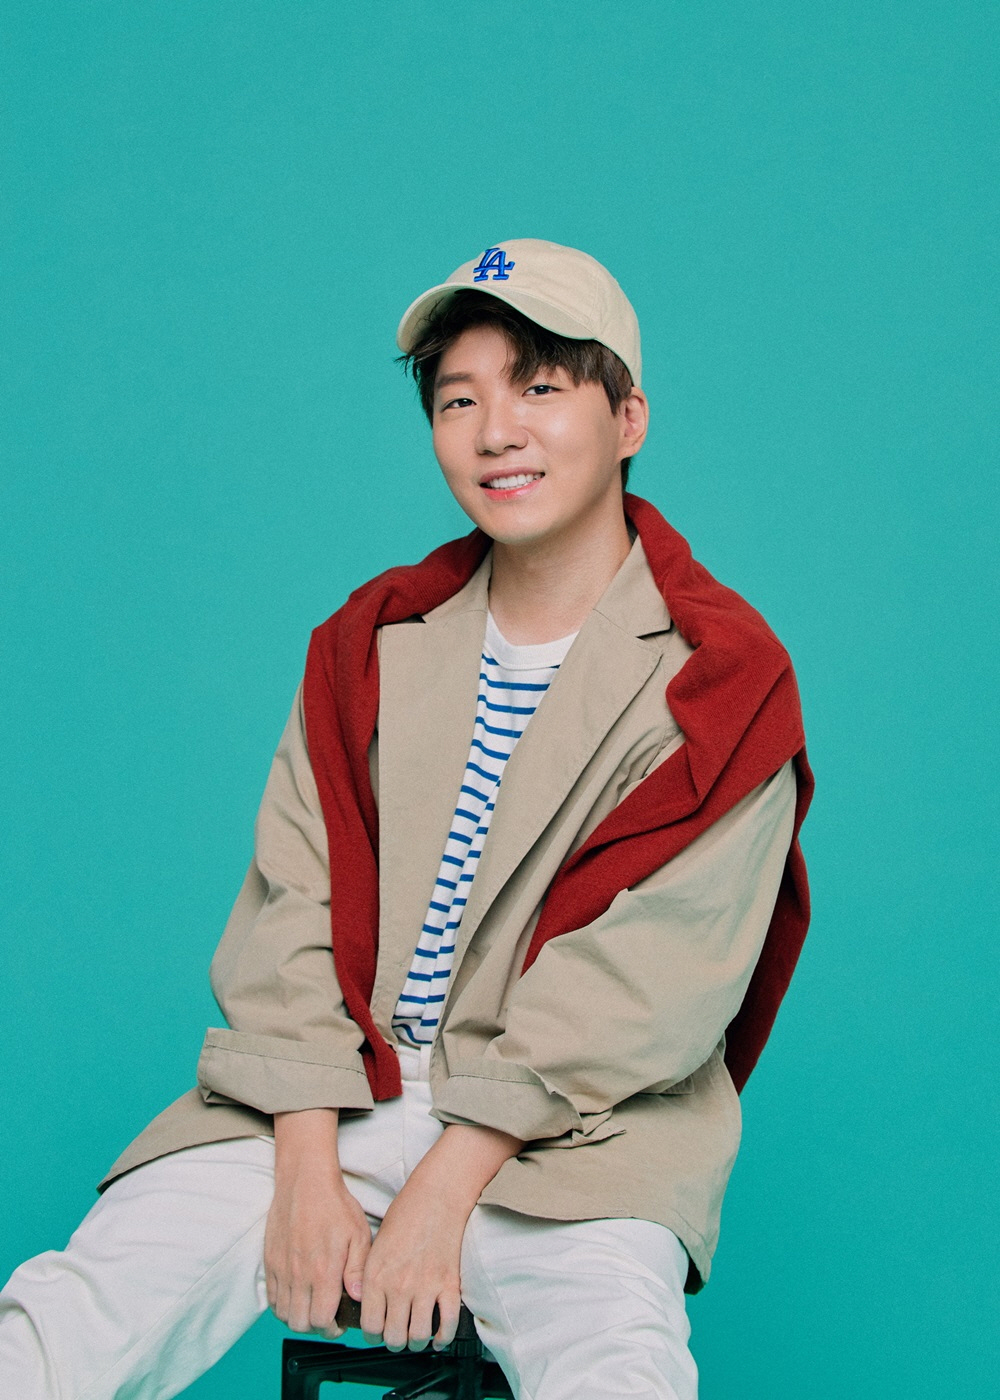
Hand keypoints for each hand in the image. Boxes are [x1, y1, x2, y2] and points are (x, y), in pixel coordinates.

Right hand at [265, 1109, 371, 1335]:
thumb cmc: (335, 1205)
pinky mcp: (270, 1262)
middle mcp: (299, 1275)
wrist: (305, 1182)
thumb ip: (358, 1270)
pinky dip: (282, 1304)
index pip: (322, 1321)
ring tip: (312, 1306)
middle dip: (315, 1327)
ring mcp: (282, 1270)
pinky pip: (271, 1298)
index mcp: (323, 1271)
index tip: (339, 1321)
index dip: (332, 1327)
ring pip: (283, 1315)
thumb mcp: (358, 1234)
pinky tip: (297, 1294)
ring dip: (298, 1317)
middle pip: (300, 1324)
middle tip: (326, 1316)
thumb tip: (358, 1298)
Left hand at [360, 1121, 522, 1352]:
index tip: (378, 1333)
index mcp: (376, 1275)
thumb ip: (368, 1276)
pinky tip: (438, 1336)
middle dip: (394, 1341)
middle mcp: (398, 1285)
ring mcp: (425, 1286)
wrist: (438, 1195)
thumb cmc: (406, 1213)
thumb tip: (366, 1304)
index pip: (369, 1325)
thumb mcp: (376, 1244)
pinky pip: (447, 1324)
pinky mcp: (449, 1284)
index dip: (373, 1335)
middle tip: (397, 1335)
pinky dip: (443, 1337)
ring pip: (418, 1336)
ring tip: (416, 1335)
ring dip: (417, 1341)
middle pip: (393, 1337)